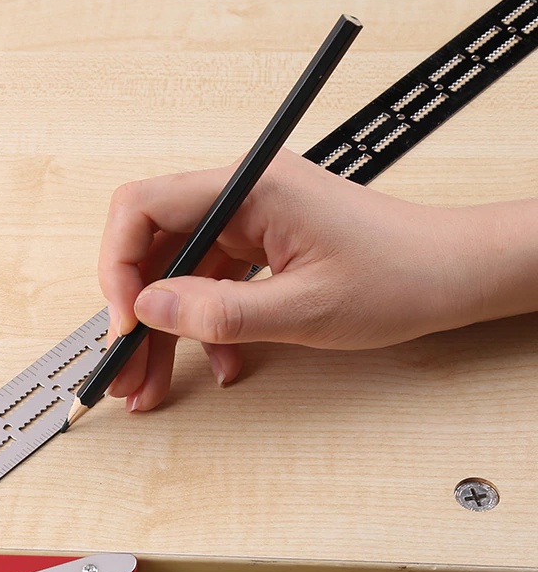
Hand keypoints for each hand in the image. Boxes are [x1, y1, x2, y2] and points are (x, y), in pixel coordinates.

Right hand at [99, 149, 537, 408]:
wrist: (453, 275)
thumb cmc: (401, 275)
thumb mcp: (305, 308)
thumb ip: (220, 312)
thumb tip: (148, 309)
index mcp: (250, 188)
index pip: (143, 206)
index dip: (118, 267)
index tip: (123, 324)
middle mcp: (242, 196)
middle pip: (153, 248)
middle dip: (134, 313)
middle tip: (124, 369)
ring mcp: (249, 221)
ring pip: (176, 273)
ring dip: (162, 331)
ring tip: (150, 383)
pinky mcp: (259, 246)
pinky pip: (208, 285)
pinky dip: (202, 327)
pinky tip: (215, 364)